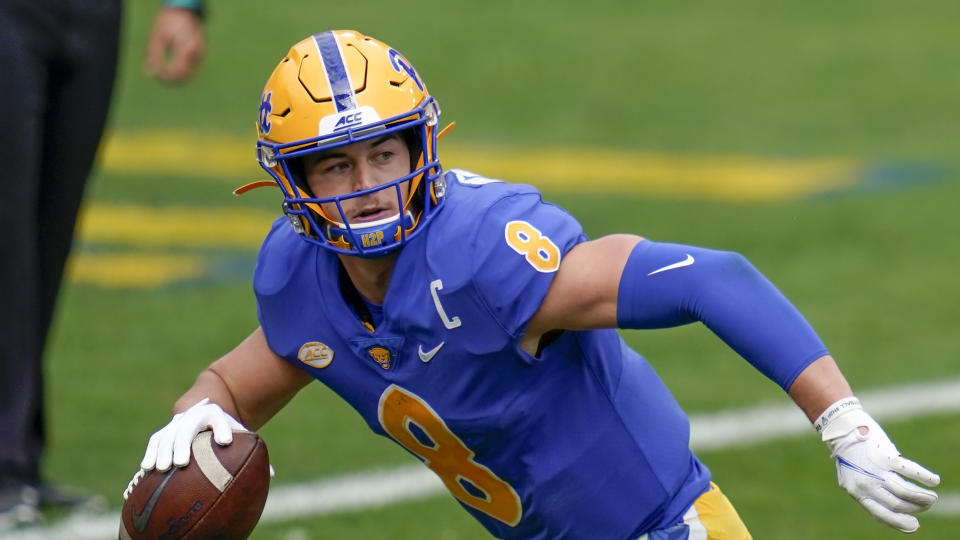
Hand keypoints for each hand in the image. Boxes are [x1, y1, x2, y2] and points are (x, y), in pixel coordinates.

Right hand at [140, 397, 245, 471]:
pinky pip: (154, 444)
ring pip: (166, 436)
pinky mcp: (164, 433)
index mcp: (214, 413)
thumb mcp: (239, 434)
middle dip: (182, 444)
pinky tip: (145, 472)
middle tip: (180, 463)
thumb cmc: (225, 430)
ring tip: (159, 469)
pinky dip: (149, 456)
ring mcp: (176, 424)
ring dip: (161, 452)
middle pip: (186, 429)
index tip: (226, 441)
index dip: (222, 428)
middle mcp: (193, 416)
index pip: (219, 418)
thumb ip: (252, 451)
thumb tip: (271, 474)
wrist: (205, 413)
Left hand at [143, 7, 204, 82]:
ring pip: (191, 72)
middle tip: (161, 78)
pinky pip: (193, 66)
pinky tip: (173, 66)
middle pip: (186, 76)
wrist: (184, 8)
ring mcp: (201, 52)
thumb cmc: (169, 20)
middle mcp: (196, 53)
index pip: (177, 72)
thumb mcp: (158, 37)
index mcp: (186, 49)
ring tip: (165, 73)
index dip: (166, 77)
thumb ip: (153, 56)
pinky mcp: (201, 51)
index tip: (156, 74)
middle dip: (173, 80)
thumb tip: (149, 73)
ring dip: (179, 76)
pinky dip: (183, 69)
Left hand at [817, 397, 939, 532]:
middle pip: (897, 504)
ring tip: (932, 497)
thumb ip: (868, 488)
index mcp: (855, 491)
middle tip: (927, 504)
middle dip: (915, 507)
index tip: (914, 525)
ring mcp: (875, 470)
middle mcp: (865, 484)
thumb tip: (894, 502)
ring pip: (905, 492)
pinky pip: (910, 471)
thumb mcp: (852, 475)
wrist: (840, 427)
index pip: (880, 514)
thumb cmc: (849, 451)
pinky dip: (925, 477)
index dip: (899, 522)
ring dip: (922, 497)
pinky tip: (934, 481)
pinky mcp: (885, 456)